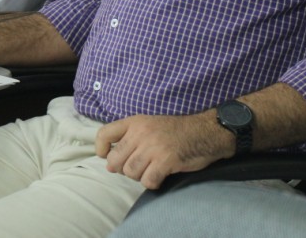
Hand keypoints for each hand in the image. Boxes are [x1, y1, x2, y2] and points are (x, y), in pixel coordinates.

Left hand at [95, 112, 230, 189]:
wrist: (205, 131)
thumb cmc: (175, 131)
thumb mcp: (149, 125)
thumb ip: (129, 138)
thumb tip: (109, 163)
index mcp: (134, 122)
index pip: (104, 134)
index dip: (100, 149)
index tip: (105, 156)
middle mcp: (140, 133)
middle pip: (115, 160)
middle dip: (122, 169)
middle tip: (136, 168)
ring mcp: (153, 147)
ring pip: (130, 172)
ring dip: (139, 176)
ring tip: (150, 171)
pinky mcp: (166, 160)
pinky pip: (148, 181)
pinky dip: (152, 183)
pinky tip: (160, 177)